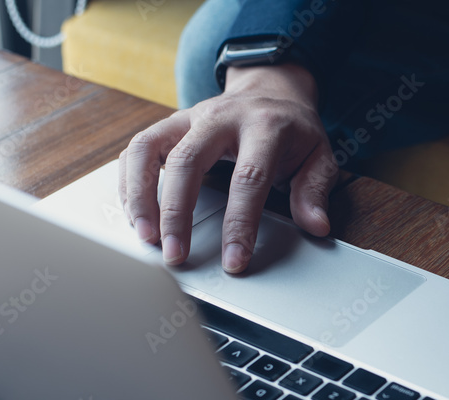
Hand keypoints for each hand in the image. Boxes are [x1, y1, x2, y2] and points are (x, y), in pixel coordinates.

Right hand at [118, 63, 336, 271]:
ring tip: (146, 238)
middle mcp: (220, 117)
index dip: (239, 223)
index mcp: (264, 127)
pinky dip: (129, 182)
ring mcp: (189, 118)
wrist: (272, 89)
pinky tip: (134, 215)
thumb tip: (316, 225)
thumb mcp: (319, 155)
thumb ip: (316, 190)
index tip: (234, 260)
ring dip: (140, 196)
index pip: (249, 178)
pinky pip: (136, 149)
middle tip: (175, 254)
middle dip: (177, 213)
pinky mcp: (169, 125)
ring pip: (148, 149)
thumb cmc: (293, 129)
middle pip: (187, 161)